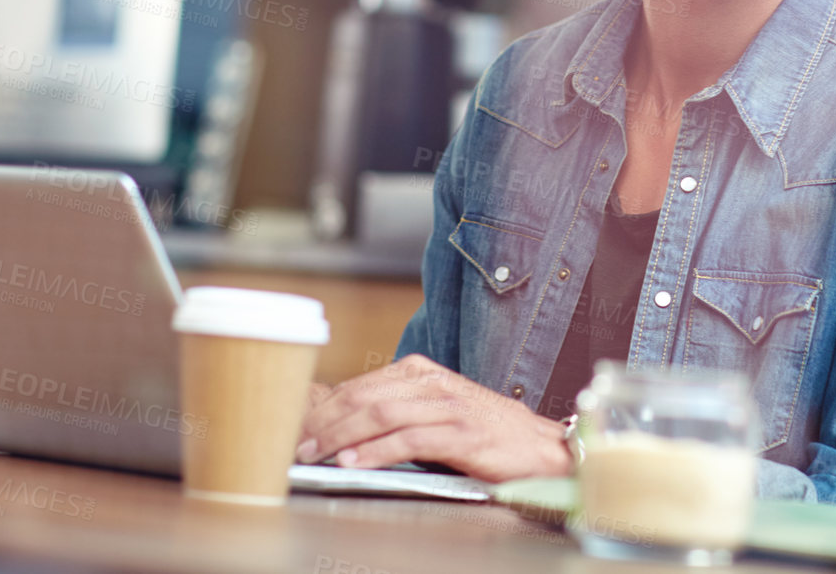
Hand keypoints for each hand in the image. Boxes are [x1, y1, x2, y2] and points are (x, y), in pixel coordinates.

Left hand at [294, 354, 570, 482]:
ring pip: (381, 413)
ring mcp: (448, 406)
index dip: (323, 408)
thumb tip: (344, 429)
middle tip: (295, 445)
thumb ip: (397, 413)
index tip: (296, 429)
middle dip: (323, 422)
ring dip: (341, 436)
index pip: (360, 386)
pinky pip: (410, 439)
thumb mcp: (437, 413)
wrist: (540, 448)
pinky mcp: (462, 433)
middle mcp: (432, 383)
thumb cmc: (485, 433)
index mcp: (421, 373)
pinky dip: (377, 451)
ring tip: (314, 454)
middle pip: (363, 396)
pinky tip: (354, 462)